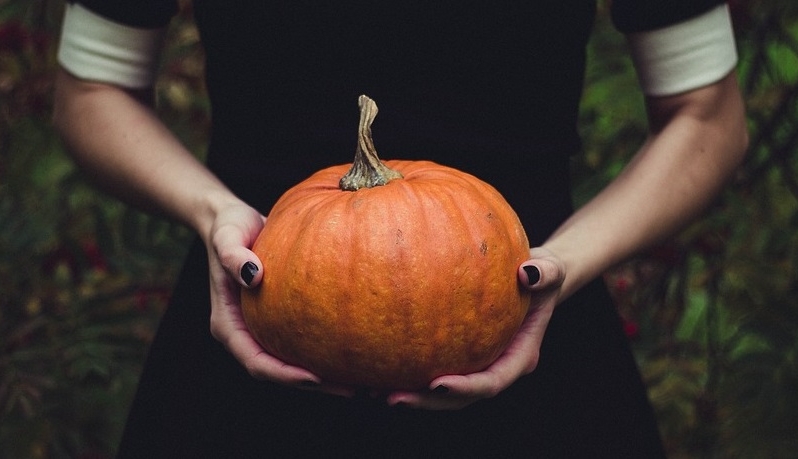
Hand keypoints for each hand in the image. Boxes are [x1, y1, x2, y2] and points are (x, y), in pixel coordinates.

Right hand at [205, 201, 354, 396]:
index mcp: (228, 326)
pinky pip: (304, 341)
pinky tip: (358, 348)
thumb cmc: (228, 227)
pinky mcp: (281, 319)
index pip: (256, 362)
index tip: (315, 377)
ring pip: (294, 362)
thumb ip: (233, 255)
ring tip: (364, 379)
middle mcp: (246, 334)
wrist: (234, 220)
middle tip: (353, 389)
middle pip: (279, 372)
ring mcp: (264, 328)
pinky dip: (327, 349)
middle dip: (314, 385)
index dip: (284, 375)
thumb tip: (253, 275)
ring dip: (326, 375)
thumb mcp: (227, 236)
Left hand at [385, 247, 564, 409]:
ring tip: (375, 391)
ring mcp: (477, 363)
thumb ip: (545, 272)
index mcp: (519, 356)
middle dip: (428, 402)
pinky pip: (432, 366)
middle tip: (393, 398)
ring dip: (412, 395)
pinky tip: (377, 365)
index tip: (437, 384)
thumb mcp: (551, 268)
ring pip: (443, 391)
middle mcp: (496, 366)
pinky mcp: (459, 354)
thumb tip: (528, 273)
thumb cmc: (541, 272)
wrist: (533, 277)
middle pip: (461, 398)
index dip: (466, 389)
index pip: (492, 382)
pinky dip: (407, 370)